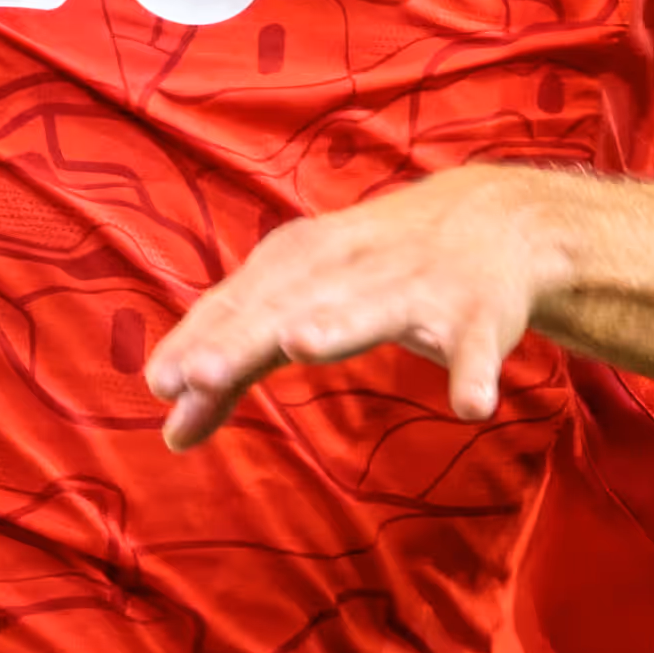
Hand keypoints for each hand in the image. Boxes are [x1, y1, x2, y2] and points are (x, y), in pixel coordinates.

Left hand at [139, 169, 565, 454]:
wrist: (493, 221)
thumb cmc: (371, 274)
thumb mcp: (300, 307)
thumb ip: (237, 366)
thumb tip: (170, 431)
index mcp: (299, 262)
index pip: (237, 303)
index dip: (199, 341)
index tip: (160, 382)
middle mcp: (349, 266)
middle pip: (286, 305)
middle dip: (243, 338)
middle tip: (201, 376)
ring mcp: (415, 286)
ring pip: (371, 308)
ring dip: (338, 324)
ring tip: (300, 345)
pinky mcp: (478, 312)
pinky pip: (474, 347)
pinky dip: (473, 372)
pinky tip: (469, 406)